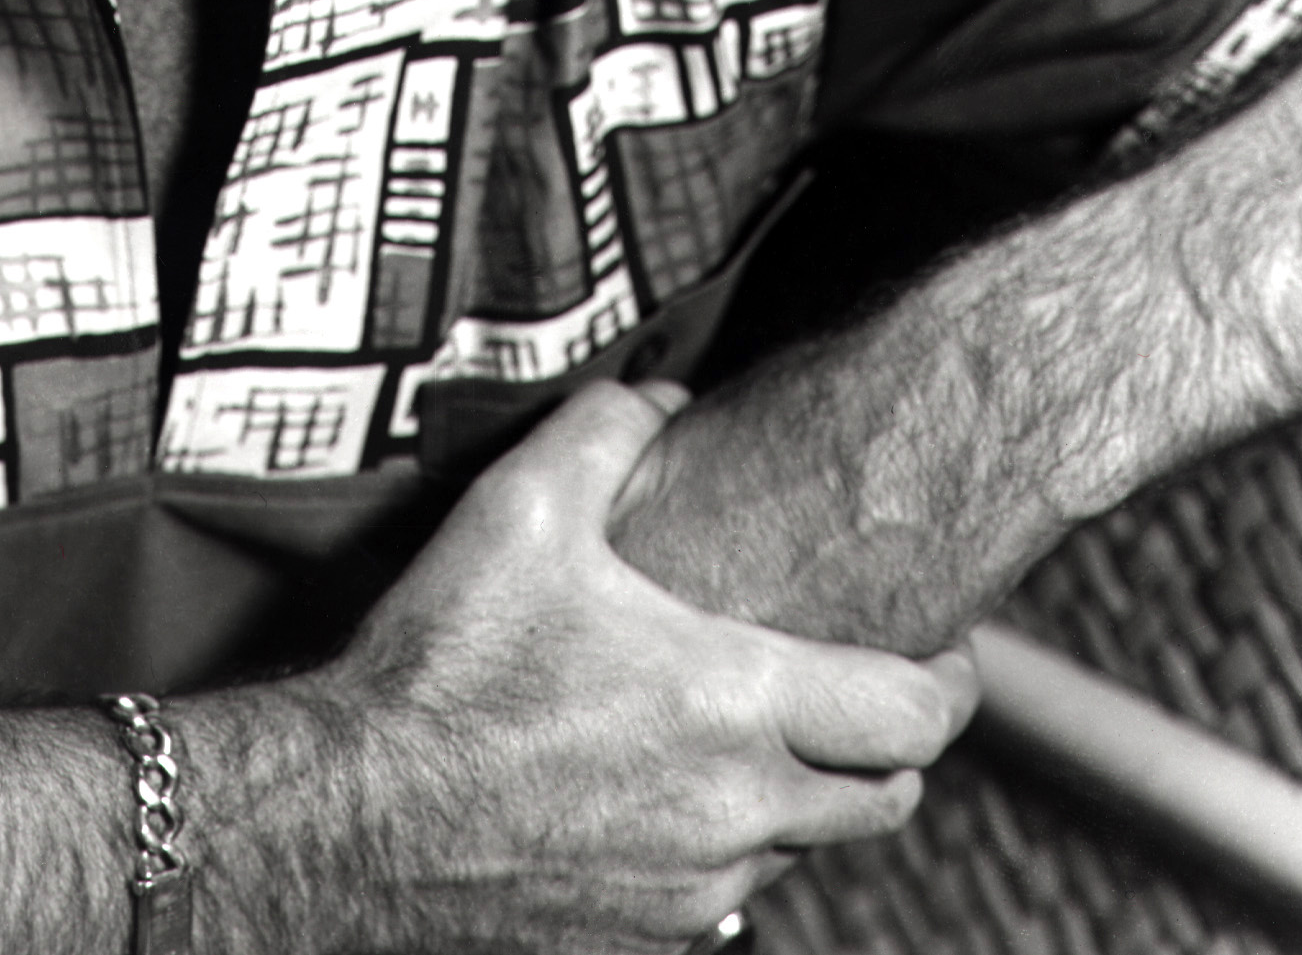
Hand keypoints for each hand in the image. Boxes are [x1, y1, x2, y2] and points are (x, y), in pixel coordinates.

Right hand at [260, 380, 976, 954]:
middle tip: (861, 688)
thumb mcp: (520, 508)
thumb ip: (608, 431)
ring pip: (805, 851)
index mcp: (730, 706)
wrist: (351, 816)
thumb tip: (660, 399)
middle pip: (884, 799)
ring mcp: (691, 890)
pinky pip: (726, 896)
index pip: (913, 718)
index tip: (943, 647)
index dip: (950, 680)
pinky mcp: (641, 938)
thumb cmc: (443, 666)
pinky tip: (665, 786)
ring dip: (803, 796)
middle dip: (891, 745)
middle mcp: (734, 814)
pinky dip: (724, 844)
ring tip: (751, 731)